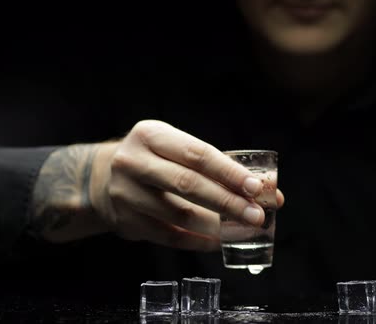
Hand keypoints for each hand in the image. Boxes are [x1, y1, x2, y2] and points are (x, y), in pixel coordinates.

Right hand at [90, 120, 284, 250]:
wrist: (103, 178)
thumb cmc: (157, 160)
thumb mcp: (179, 150)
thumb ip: (221, 168)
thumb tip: (271, 191)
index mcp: (151, 135)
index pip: (196, 154)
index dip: (229, 172)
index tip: (257, 187)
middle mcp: (132, 161)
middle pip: (187, 184)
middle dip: (227, 202)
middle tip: (256, 215)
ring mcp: (125, 193)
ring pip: (179, 215)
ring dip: (217, 226)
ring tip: (244, 230)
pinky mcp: (125, 222)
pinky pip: (170, 237)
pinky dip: (199, 241)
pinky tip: (219, 241)